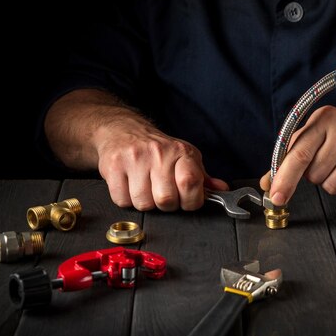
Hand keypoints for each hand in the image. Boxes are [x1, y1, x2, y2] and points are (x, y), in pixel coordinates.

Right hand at [95, 120, 228, 210]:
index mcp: (181, 153)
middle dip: (166, 204)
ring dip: (145, 202)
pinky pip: (122, 200)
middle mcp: (159, 154)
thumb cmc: (158, 149)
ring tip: (145, 188)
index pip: (191, 183)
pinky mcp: (113, 166)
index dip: (191, 200)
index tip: (187, 200)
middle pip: (166, 200)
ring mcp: (135, 159)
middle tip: (162, 193)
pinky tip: (129, 186)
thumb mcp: (185, 158)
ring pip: (143, 203)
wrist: (123, 130)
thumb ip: (202, 177)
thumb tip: (222, 189)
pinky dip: (126, 200)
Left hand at [260, 105, 335, 204]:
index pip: (299, 154)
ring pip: (333, 187)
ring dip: (332, 184)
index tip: (276, 197)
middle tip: (328, 161)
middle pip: (315, 175)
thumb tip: (267, 184)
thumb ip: (288, 157)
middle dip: (316, 176)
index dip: (285, 179)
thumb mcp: (313, 135)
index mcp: (324, 119)